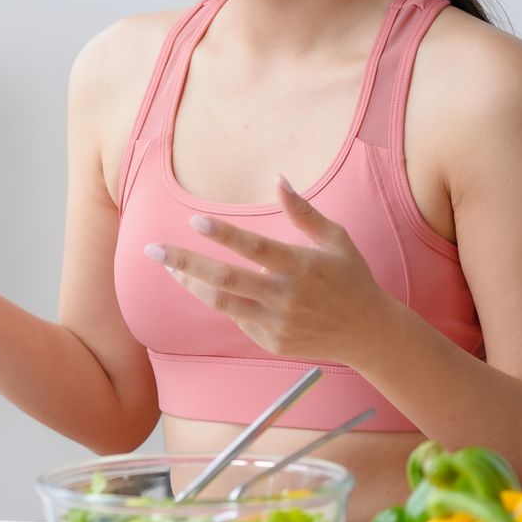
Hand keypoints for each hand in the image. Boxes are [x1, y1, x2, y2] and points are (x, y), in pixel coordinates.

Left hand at [143, 175, 394, 364]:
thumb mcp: (336, 239)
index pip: (255, 247)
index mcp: (302, 266)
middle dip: (185, 263)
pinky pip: (238, 319)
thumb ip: (303, 211)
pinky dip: (224, 301)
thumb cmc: (351, 278)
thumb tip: (278, 179)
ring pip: (222, 303)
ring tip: (169, 269)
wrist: (368, 334)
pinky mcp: (271, 342)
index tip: (195, 221)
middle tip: (153, 250)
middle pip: (226, 279)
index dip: (224, 234)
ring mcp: (276, 323)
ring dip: (191, 285)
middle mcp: (286, 297)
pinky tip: (211, 287)